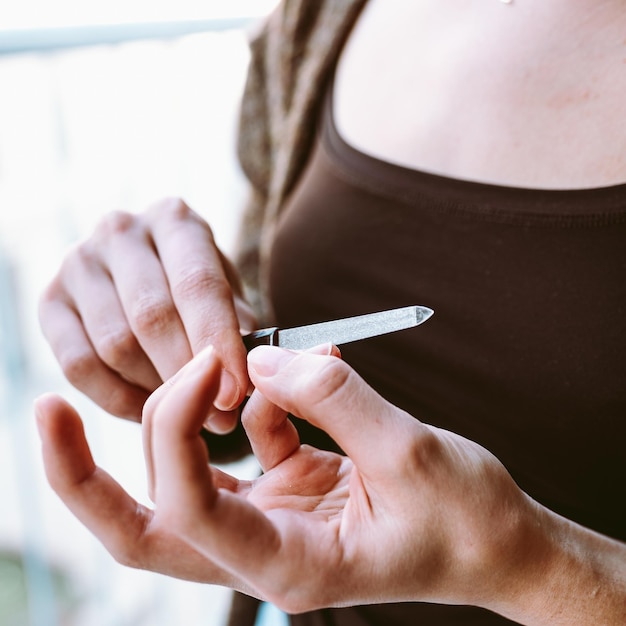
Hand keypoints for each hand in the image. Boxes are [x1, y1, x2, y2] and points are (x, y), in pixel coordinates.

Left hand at [35, 344, 544, 615]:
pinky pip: (243, 443)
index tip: (213, 361)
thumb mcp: (411, 452)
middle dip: (86, 474)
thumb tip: (269, 357)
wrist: (499, 540)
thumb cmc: (467, 517)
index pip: (190, 510)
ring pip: (183, 485)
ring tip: (205, 362)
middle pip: (146, 529)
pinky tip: (291, 372)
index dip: (179, 429)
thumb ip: (335, 398)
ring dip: (176, 421)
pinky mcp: (289, 488)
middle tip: (48, 409)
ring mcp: (272, 520)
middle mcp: (265, 549)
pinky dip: (255, 400)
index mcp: (289, 566)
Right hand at [38, 198, 254, 429]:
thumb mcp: (228, 294)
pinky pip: (78, 366)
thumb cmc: (197, 288)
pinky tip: (148, 410)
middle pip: (152, 317)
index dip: (217, 343)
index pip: (197, 285)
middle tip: (219, 416)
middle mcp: (120, 230)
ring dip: (156, 390)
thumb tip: (240, 382)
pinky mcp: (49, 301)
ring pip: (115, 345)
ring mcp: (78, 263)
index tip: (235, 393)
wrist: (151, 272)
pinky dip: (117, 399)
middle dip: (188, 376)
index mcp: (174, 220)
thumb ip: (237, 330)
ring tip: (189, 412)